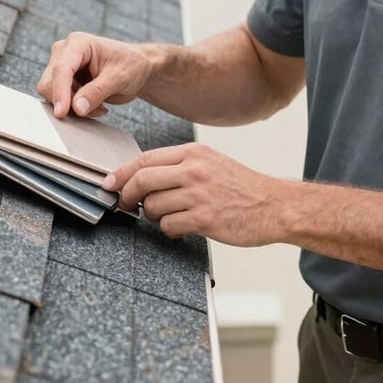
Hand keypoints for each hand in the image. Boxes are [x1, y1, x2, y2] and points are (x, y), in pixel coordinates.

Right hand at [37, 32, 154, 117]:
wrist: (137, 68)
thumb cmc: (131, 65)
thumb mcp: (118, 78)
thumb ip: (96, 92)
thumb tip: (76, 108)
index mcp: (79, 43)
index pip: (62, 69)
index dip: (60, 92)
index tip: (62, 113)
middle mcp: (65, 52)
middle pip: (49, 83)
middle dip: (69, 102)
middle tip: (96, 109)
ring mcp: (62, 66)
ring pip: (52, 95)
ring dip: (74, 107)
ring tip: (100, 106)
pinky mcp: (64, 80)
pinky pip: (60, 100)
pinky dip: (76, 108)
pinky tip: (96, 105)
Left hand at [105, 143, 282, 244]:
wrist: (273, 205)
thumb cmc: (242, 186)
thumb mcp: (211, 162)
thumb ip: (180, 166)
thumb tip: (143, 175)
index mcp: (194, 153)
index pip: (145, 159)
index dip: (121, 172)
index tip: (110, 183)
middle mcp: (194, 170)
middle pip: (142, 180)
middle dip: (126, 195)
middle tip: (125, 205)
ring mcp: (198, 195)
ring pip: (152, 206)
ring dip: (153, 215)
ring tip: (169, 215)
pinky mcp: (203, 219)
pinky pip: (168, 226)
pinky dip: (169, 230)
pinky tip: (182, 227)